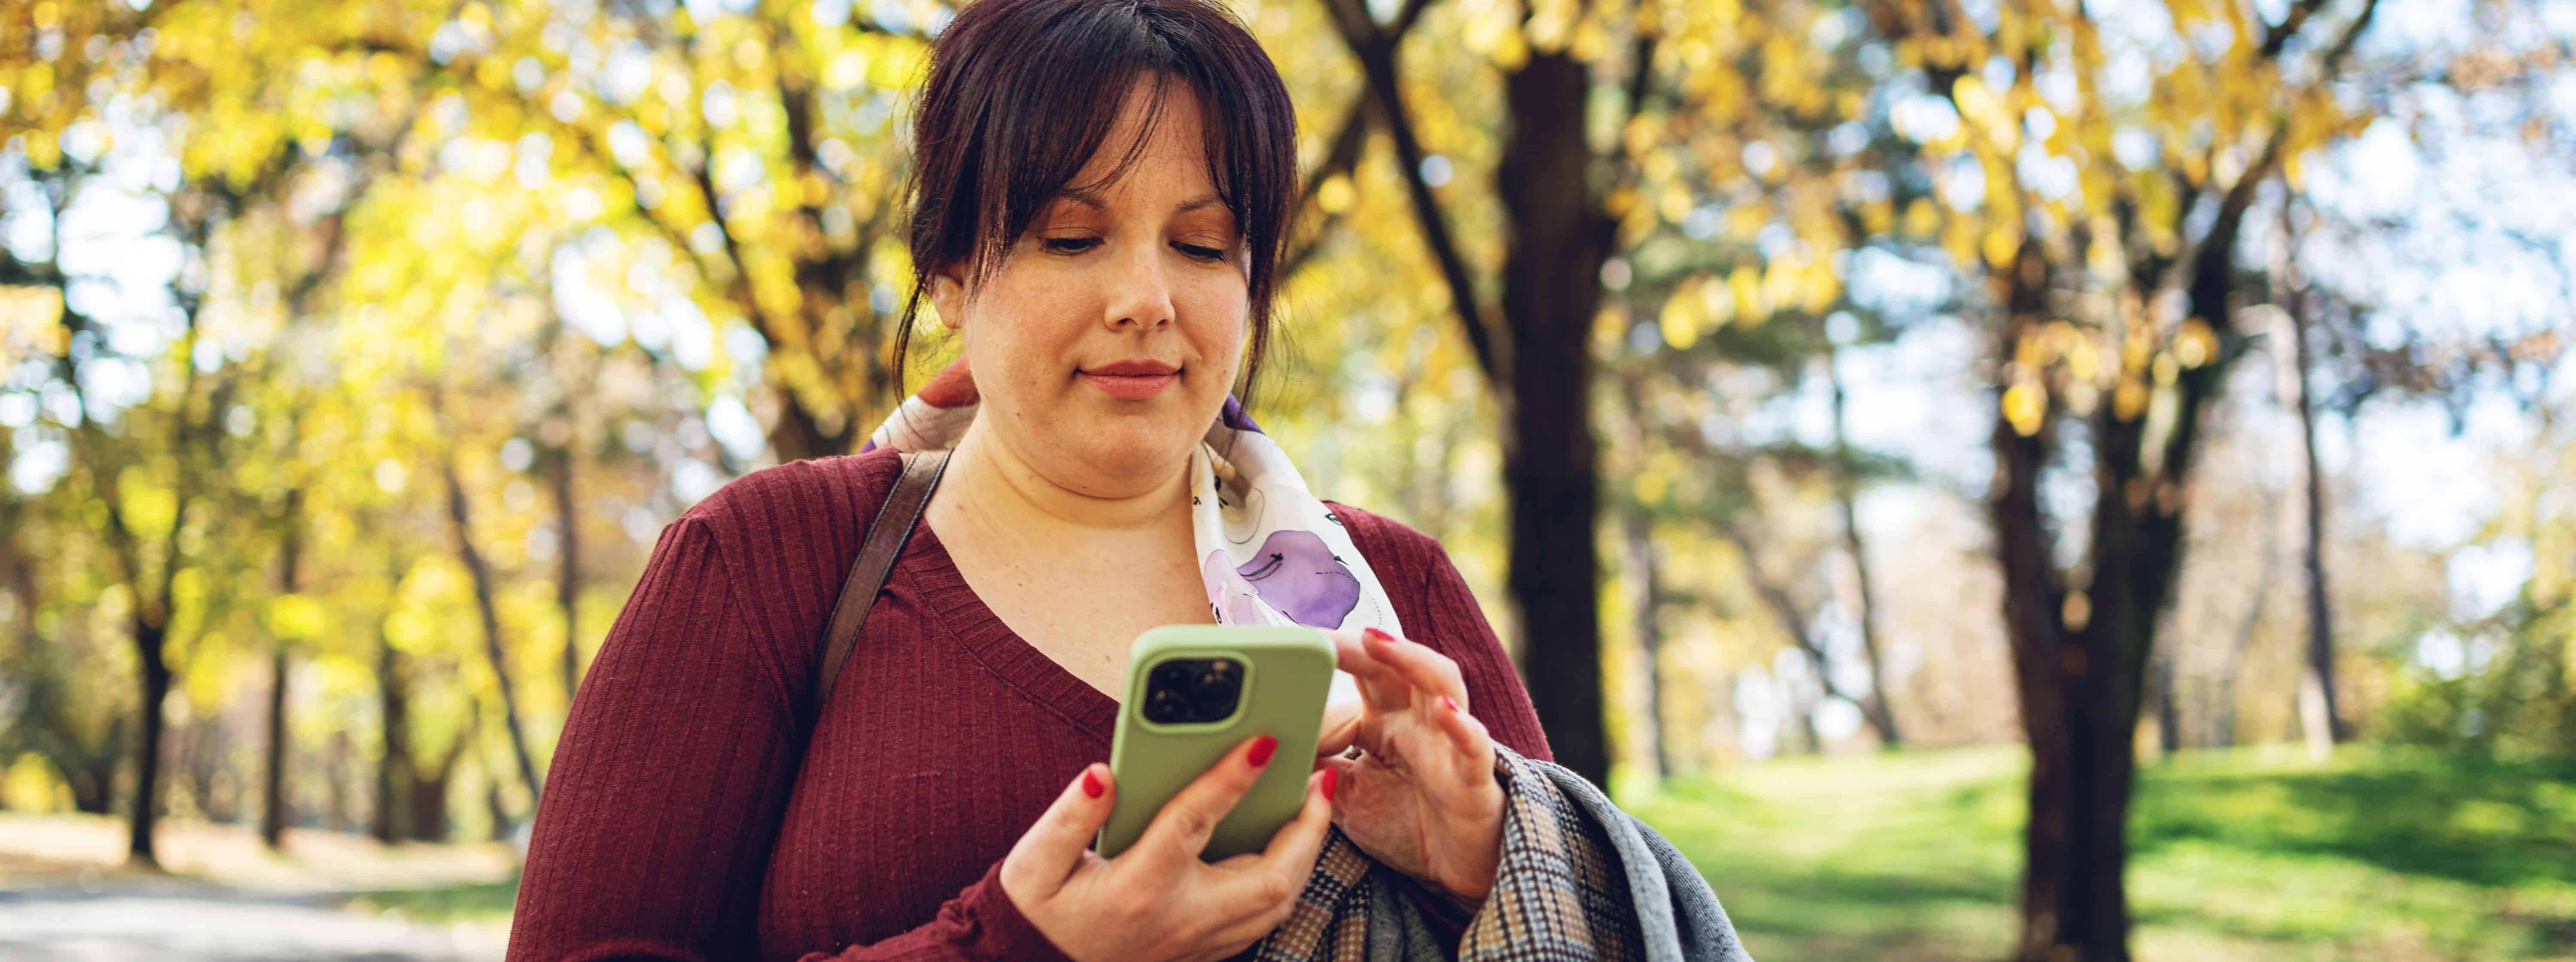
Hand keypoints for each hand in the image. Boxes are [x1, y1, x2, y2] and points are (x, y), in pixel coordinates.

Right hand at [999, 735, 1337, 961]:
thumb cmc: (1041, 913)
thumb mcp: (1034, 866)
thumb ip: (1068, 818)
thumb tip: (1104, 775)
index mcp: (1139, 887)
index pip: (1194, 823)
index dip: (1231, 779)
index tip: (1264, 741)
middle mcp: (1181, 918)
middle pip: (1270, 878)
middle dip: (1307, 828)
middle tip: (1320, 778)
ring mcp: (1200, 941)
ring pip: (1280, 903)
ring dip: (1305, 854)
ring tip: (1313, 805)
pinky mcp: (1207, 951)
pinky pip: (1266, 918)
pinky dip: (1288, 879)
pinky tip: (1288, 847)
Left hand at [1313, 627, 1504, 903]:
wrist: (1453, 871)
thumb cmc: (1403, 823)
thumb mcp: (1342, 796)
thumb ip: (1313, 768)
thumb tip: (1267, 746)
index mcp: (1385, 721)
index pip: (1360, 675)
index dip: (1332, 655)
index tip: (1291, 644)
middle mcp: (1419, 721)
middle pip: (1395, 666)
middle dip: (1362, 644)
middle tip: (1322, 636)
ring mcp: (1449, 745)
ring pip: (1441, 684)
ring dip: (1410, 658)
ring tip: (1376, 641)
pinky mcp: (1474, 779)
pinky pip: (1474, 748)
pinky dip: (1464, 728)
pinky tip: (1447, 713)